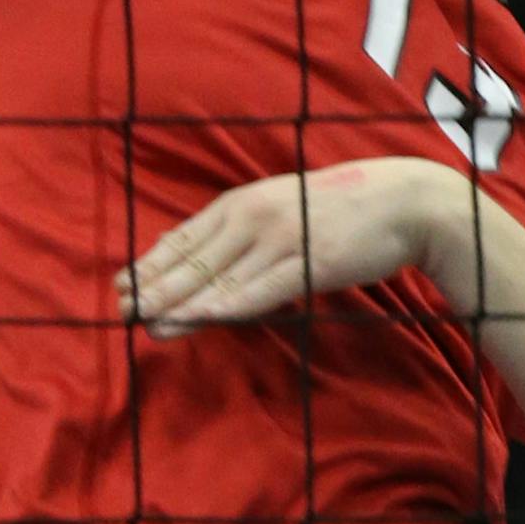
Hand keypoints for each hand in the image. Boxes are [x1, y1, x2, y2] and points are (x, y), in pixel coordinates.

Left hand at [115, 159, 445, 336]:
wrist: (405, 201)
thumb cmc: (343, 208)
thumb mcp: (284, 205)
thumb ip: (242, 227)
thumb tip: (194, 247)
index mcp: (247, 200)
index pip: (186, 236)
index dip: (151, 263)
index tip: (120, 285)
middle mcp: (256, 215)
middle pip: (195, 259)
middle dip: (154, 286)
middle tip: (119, 310)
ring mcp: (282, 239)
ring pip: (220, 277)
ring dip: (179, 303)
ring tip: (146, 323)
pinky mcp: (309, 263)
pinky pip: (259, 290)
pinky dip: (226, 304)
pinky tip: (200, 317)